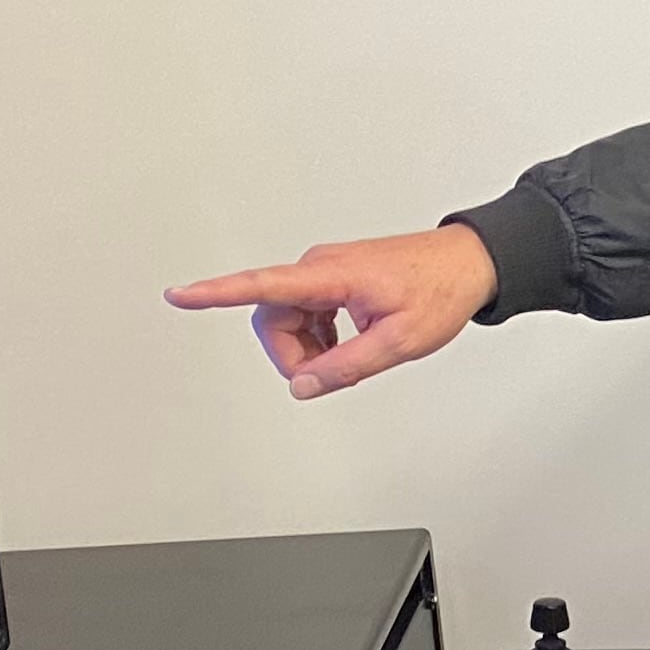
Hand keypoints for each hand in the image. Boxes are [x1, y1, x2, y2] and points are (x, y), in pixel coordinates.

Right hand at [163, 224, 498, 399]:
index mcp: (330, 275)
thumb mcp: (398, 342)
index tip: (181, 294)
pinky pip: (306, 315)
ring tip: (353, 356)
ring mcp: (326, 273)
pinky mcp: (333, 280)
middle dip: (294, 355)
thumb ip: (347, 367)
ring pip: (289, 321)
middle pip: (273, 319)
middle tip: (333, 373)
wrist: (469, 264)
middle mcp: (320, 268)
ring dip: (309, 349)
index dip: (216, 293)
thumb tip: (304, 386)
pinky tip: (350, 344)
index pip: (261, 285)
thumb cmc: (441, 291)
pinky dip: (320, 339)